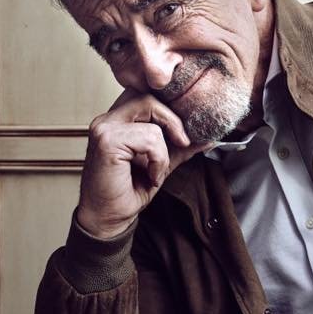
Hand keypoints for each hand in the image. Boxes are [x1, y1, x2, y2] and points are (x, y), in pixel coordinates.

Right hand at [77, 89, 212, 237]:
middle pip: (148, 95)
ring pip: (151, 112)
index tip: (184, 131)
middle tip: (183, 142)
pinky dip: (158, 159)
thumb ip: (180, 147)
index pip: (147, 95)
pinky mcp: (107, 141)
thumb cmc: (129, 191)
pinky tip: (151, 176)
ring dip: (164, 147)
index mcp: (119, 120)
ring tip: (158, 169)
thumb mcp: (162, 164)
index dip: (169, 107)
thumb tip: (208, 136)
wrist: (109, 218)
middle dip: (173, 118)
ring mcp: (104, 128)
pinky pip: (149, 137)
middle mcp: (108, 119)